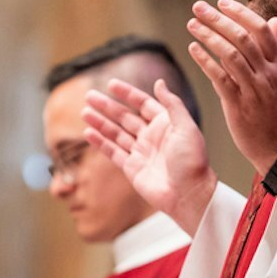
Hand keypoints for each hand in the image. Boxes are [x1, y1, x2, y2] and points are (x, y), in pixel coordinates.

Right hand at [84, 78, 217, 234]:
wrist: (189, 195)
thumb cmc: (192, 162)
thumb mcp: (186, 127)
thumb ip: (172, 104)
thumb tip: (159, 82)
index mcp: (165, 124)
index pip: (143, 104)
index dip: (127, 94)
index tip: (111, 84)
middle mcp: (152, 137)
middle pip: (125, 117)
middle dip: (107, 106)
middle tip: (89, 96)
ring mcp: (141, 153)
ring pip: (116, 134)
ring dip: (100, 123)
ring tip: (85, 112)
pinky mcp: (132, 168)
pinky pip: (113, 152)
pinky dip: (100, 143)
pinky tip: (88, 133)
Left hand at [186, 0, 276, 174]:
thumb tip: (273, 21)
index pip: (261, 30)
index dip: (240, 13)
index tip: (222, 2)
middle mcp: (268, 74)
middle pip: (243, 38)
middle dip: (219, 19)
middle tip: (199, 6)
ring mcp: (254, 90)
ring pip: (231, 54)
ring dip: (209, 36)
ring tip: (192, 24)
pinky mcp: (239, 106)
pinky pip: (220, 78)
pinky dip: (206, 61)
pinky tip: (193, 49)